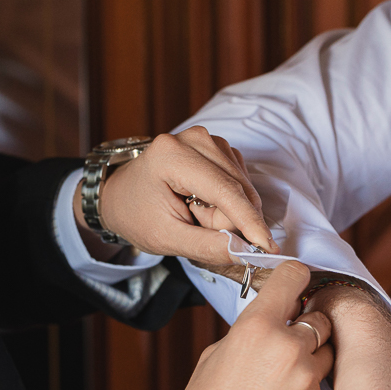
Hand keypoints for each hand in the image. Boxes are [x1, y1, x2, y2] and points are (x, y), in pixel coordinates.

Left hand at [82, 126, 277, 263]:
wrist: (121, 195)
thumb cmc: (137, 215)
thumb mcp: (166, 238)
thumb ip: (206, 246)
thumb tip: (244, 250)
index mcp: (173, 156)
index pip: (225, 191)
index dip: (251, 222)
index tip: (269, 247)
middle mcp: (194, 139)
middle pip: (237, 190)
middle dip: (226, 220)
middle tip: (195, 225)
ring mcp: (208, 139)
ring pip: (242, 187)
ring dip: (226, 211)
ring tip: (195, 212)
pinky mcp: (217, 146)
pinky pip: (240, 181)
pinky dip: (228, 200)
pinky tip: (204, 202)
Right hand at [155, 262, 332, 389]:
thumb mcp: (215, 356)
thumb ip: (249, 333)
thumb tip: (271, 323)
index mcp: (257, 327)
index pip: (294, 277)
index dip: (296, 277)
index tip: (297, 281)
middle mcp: (289, 348)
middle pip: (319, 320)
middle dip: (306, 328)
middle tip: (285, 343)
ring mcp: (308, 382)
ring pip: (325, 356)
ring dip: (309, 361)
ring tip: (278, 382)